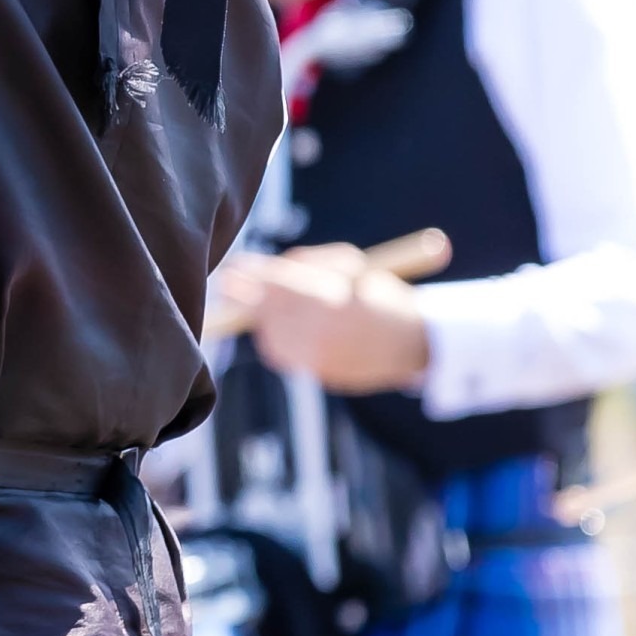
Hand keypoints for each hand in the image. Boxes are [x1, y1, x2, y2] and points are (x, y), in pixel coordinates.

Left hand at [216, 244, 431, 393]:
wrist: (410, 341)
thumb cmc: (376, 292)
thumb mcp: (350, 263)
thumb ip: (307, 263)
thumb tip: (265, 268)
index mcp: (334, 297)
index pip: (279, 284)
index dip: (251, 275)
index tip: (231, 268)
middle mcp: (324, 329)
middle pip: (267, 311)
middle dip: (243, 296)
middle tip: (226, 285)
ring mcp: (321, 354)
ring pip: (269, 334)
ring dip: (260, 318)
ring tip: (260, 306)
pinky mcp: (317, 372)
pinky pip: (281, 353)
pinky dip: (273, 339)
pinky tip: (279, 327)